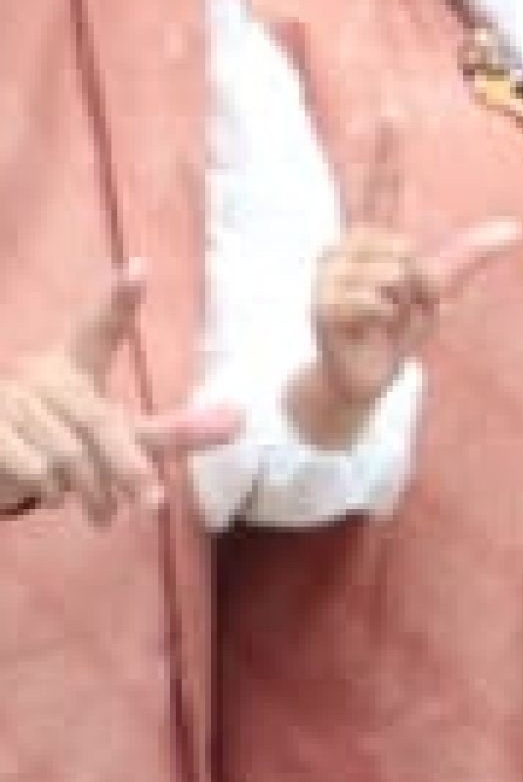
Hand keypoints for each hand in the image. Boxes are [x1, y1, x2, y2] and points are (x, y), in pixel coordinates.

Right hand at [0, 268, 231, 519]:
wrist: (0, 451)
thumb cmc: (64, 433)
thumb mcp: (115, 430)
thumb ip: (171, 431)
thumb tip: (239, 419)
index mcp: (77, 362)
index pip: (100, 328)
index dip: (118, 301)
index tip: (139, 270)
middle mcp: (44, 375)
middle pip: (98, 421)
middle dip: (129, 465)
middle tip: (154, 503)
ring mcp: (11, 401)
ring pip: (66, 456)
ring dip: (91, 492)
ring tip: (105, 511)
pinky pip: (31, 468)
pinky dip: (49, 492)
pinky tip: (56, 498)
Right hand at [300, 125, 522, 433]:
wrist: (366, 376)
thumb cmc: (397, 326)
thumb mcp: (437, 289)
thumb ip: (468, 257)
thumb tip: (517, 229)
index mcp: (373, 238)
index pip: (380, 188)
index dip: (386, 152)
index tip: (390, 111)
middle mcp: (346, 248)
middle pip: (406, 250)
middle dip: (417, 285)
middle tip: (399, 306)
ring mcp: (329, 275)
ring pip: (393, 275)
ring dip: (401, 304)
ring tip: (382, 318)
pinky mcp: (322, 303)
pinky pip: (375, 300)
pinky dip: (384, 318)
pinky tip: (367, 328)